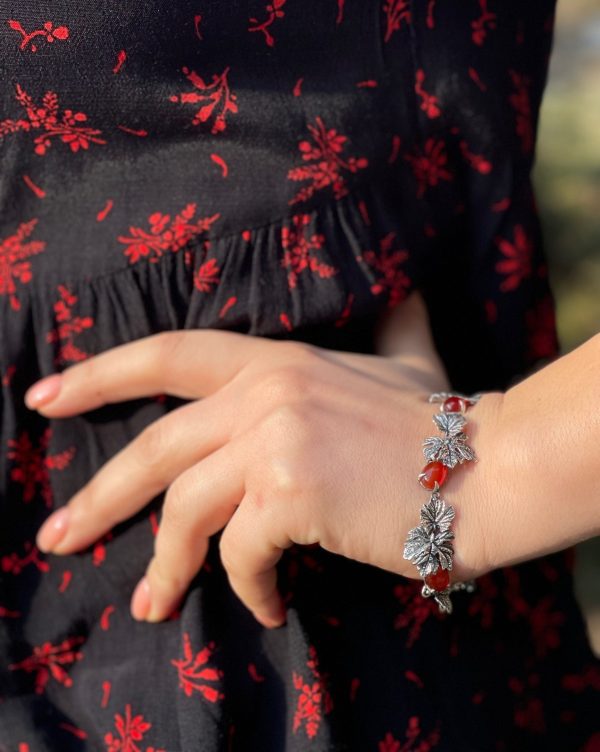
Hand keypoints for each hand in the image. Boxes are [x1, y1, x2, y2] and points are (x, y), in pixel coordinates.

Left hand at [26, 296, 503, 628]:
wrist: (490, 468)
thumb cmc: (443, 422)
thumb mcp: (407, 363)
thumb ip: (393, 326)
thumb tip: (408, 288)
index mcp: (277, 362)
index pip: (169, 355)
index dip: (100, 374)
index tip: (45, 400)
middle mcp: (266, 392)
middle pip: (154, 447)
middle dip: (100, 496)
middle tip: (58, 535)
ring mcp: (275, 439)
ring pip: (186, 509)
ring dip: (166, 564)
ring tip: (152, 604)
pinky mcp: (292, 493)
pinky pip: (243, 553)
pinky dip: (249, 587)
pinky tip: (271, 601)